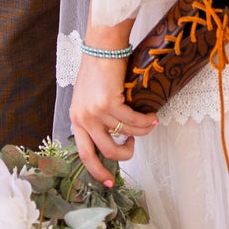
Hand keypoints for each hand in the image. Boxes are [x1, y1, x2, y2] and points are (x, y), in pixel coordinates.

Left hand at [70, 53, 155, 186]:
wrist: (102, 46)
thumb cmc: (98, 69)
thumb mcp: (88, 97)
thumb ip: (96, 117)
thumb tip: (115, 136)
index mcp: (76, 118)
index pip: (84, 153)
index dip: (97, 170)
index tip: (108, 182)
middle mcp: (83, 117)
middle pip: (106, 150)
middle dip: (125, 155)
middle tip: (134, 148)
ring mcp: (95, 110)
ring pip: (124, 134)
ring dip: (140, 133)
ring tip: (149, 124)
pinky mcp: (109, 102)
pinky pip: (132, 121)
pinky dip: (145, 122)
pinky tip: (152, 118)